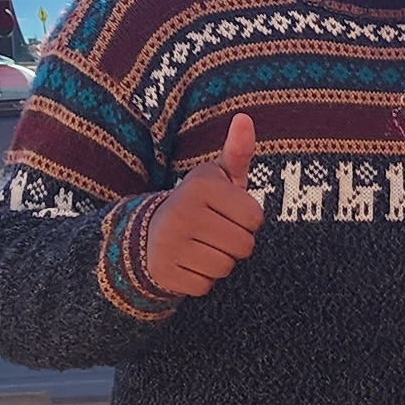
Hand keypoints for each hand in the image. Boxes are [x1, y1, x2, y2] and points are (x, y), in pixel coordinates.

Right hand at [139, 112, 263, 297]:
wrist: (149, 232)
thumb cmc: (199, 203)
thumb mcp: (217, 177)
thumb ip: (237, 152)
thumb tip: (245, 119)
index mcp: (201, 186)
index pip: (255, 218)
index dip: (247, 219)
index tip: (226, 212)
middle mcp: (183, 211)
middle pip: (244, 246)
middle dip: (235, 243)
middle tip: (213, 231)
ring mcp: (170, 243)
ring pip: (225, 268)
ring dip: (220, 262)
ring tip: (200, 245)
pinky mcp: (164, 272)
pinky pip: (205, 286)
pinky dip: (201, 279)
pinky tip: (187, 262)